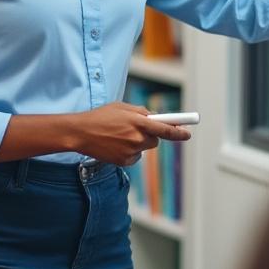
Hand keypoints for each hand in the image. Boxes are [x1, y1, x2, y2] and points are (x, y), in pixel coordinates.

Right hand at [71, 102, 192, 166]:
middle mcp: (137, 138)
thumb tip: (155, 118)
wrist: (80, 133)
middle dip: (151, 135)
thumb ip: (140, 112)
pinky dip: (129, 151)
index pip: (166, 129)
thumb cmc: (100, 117)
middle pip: (156, 140)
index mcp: (139, 122)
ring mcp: (131, 151)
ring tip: (119, 136)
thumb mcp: (122, 107)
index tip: (188, 133)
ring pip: (144, 148)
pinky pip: (135, 156)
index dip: (179, 132)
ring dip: (138, 142)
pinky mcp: (124, 161)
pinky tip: (115, 145)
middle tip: (138, 130)